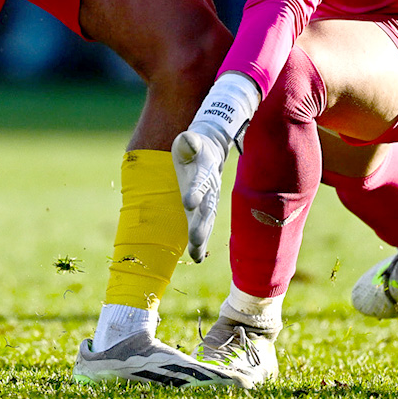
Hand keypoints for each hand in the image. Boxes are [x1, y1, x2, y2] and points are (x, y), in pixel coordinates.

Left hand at [171, 122, 230, 262]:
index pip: (199, 183)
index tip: (188, 202)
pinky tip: (196, 258)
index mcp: (204, 172)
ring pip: (207, 222)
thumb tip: (187, 140)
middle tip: (194, 238)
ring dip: (201, 236)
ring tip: (195, 252)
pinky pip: (204, 228)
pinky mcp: (204, 211)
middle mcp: (209, 190)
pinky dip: (201, 242)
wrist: (210, 153)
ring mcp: (209, 202)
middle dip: (200, 224)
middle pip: (206, 209)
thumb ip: (188, 142)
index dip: (195, 191)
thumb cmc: (194, 146)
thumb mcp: (189, 140)